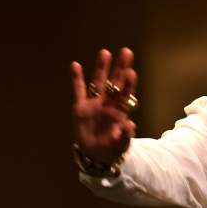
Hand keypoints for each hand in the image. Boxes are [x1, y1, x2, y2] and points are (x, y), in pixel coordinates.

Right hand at [71, 47, 137, 164]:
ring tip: (105, 52)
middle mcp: (108, 104)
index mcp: (120, 112)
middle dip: (120, 68)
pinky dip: (77, 79)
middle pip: (115, 83)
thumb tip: (130, 125)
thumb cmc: (112, 149)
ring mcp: (94, 104)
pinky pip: (78, 91)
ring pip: (98, 83)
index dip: (128, 85)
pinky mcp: (80, 108)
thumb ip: (125, 136)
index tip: (131, 72)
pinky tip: (75, 65)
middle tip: (126, 52)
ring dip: (101, 68)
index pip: (125, 95)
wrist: (96, 155)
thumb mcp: (120, 146)